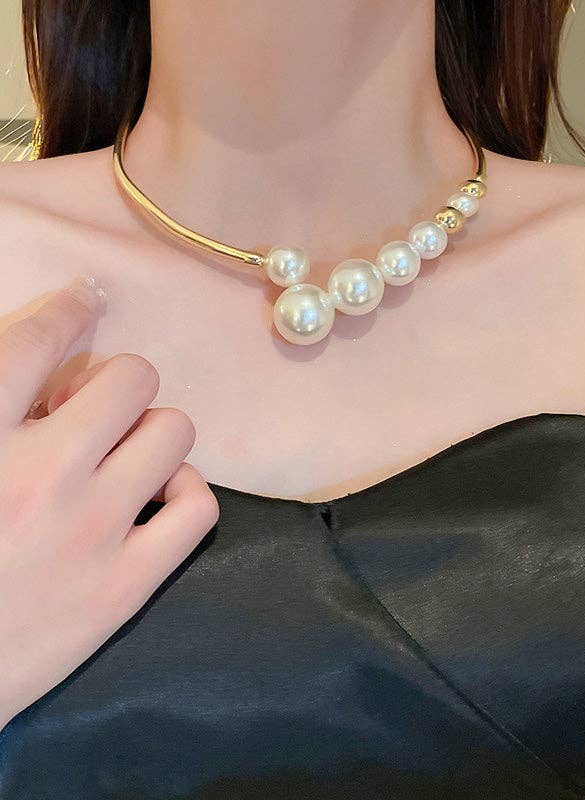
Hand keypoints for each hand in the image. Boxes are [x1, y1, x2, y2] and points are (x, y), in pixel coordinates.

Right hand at [0, 277, 218, 728]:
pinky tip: (153, 502)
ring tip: (122, 459)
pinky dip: (183, 494)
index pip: (37, 342)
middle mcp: (42, 474)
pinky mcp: (124, 588)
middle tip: (90, 416)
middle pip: (130, 378)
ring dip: (150, 435)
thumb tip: (36, 383)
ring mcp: (92, 532)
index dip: (70, 307)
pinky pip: (198, 508)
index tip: (90, 295)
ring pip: (174, 431)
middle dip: (114, 387)